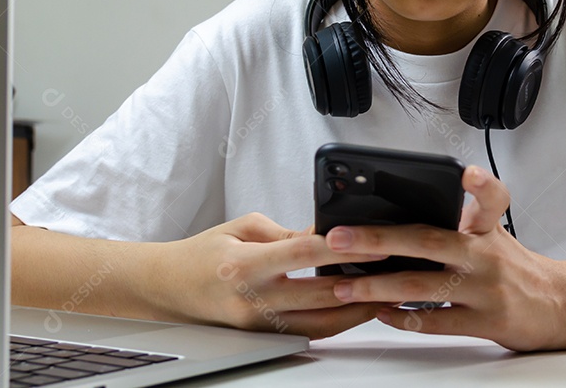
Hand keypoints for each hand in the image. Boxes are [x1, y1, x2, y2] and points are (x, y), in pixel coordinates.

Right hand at [147, 213, 391, 338]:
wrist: (170, 288)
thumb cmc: (204, 253)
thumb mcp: (243, 227)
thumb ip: (287, 232)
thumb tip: (327, 234)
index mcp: (245, 264)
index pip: (303, 253)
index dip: (342, 248)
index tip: (375, 242)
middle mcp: (253, 299)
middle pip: (319, 295)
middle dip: (361, 283)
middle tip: (395, 270)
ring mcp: (259, 324)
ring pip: (319, 322)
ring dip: (356, 309)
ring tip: (386, 294)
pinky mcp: (264, 337)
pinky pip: (307, 331)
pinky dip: (335, 321)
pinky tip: (356, 309)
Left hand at [323, 165, 565, 350]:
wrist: (557, 305)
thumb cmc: (511, 265)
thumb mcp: (492, 233)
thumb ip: (455, 220)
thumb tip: (391, 214)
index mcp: (487, 227)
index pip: (492, 198)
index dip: (481, 184)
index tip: (466, 173)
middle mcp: (486, 255)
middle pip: (428, 240)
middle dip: (377, 239)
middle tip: (337, 238)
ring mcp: (485, 289)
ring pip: (422, 286)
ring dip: (376, 286)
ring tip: (345, 285)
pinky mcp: (485, 322)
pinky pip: (435, 322)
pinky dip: (403, 318)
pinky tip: (379, 312)